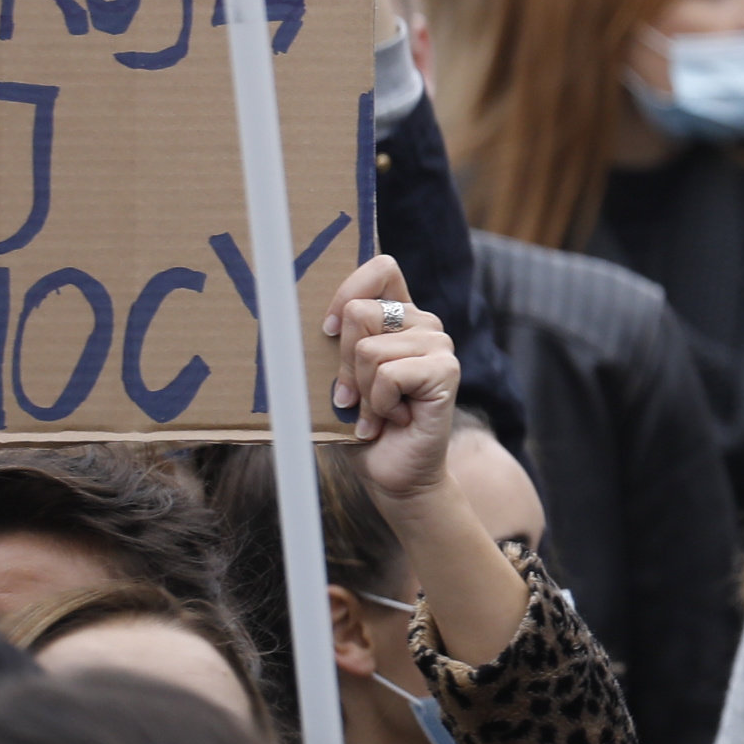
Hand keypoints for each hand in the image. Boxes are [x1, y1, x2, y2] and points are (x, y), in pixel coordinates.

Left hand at [325, 255, 459, 508]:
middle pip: (358, 312)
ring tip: (376, 412)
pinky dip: (378, 405)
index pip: (380, 268)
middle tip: (355, 396)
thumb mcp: (337, 378)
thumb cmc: (361, 426)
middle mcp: (423, 323)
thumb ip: (333, 344)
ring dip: (361, 391)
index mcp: (398, 317)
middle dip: (343, 363)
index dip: (347, 291)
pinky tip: (391, 420)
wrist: (394, 475)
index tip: (325, 331)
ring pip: (368, 349)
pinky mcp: (446, 371)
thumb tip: (297, 319)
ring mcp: (439, 345)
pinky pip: (388, 375)